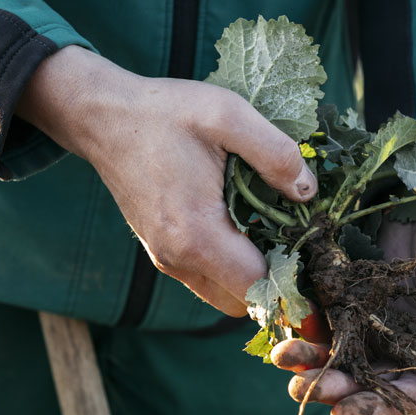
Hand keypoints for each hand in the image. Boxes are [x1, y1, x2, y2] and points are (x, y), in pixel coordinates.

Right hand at [16, 45, 314, 316]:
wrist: (104, 116)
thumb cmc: (165, 112)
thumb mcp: (228, 115)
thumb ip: (275, 153)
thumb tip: (308, 191)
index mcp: (196, 232)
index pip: (257, 287)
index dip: (292, 277)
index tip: (310, 246)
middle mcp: (177, 257)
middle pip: (242, 302)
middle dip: (274, 279)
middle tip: (293, 235)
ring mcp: (165, 258)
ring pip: (223, 295)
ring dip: (250, 274)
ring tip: (267, 227)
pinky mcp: (160, 249)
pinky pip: (205, 277)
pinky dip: (228, 264)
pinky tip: (241, 222)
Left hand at [273, 172, 415, 414]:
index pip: (408, 398)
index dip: (377, 409)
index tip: (342, 414)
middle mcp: (402, 351)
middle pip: (365, 382)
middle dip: (332, 388)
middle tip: (300, 389)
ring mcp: (373, 326)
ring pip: (339, 355)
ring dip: (311, 361)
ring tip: (284, 357)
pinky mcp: (351, 299)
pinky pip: (324, 319)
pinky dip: (304, 325)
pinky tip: (283, 325)